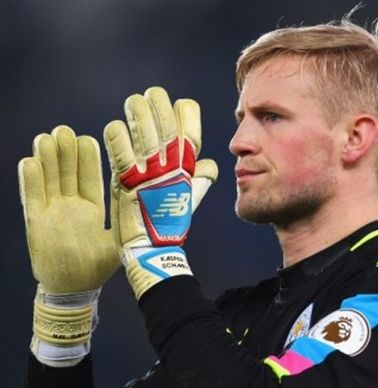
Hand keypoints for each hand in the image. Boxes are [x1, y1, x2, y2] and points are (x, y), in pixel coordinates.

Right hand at [19, 125, 119, 294]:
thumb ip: (129, 219)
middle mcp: (71, 208)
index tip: (88, 137)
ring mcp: (52, 213)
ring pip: (48, 181)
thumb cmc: (98, 267)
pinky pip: (32, 198)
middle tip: (65, 130)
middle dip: (66, 152)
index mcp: (92, 210)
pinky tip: (30, 161)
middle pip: (67, 174)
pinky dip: (30, 181)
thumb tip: (153, 202)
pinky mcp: (36, 223)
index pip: (90, 178)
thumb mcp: (119, 239)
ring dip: (47, 160)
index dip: (87, 159)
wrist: (74, 290)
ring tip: (47, 137)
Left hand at [105, 86, 217, 298]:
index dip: (187, 116)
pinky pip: (122, 154)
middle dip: (161, 107)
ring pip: (146, 135)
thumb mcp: (190, 198)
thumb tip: (210, 165)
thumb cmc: (171, 224)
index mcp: (187, 172)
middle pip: (168, 129)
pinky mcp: (128, 183)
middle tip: (152, 93)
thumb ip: (199, 179)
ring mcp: (150, 175)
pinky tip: (114, 126)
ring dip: (139, 115)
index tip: (181, 103)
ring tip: (133, 102)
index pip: (191, 136)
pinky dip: (117, 138)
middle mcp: (171, 170)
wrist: (153, 250)